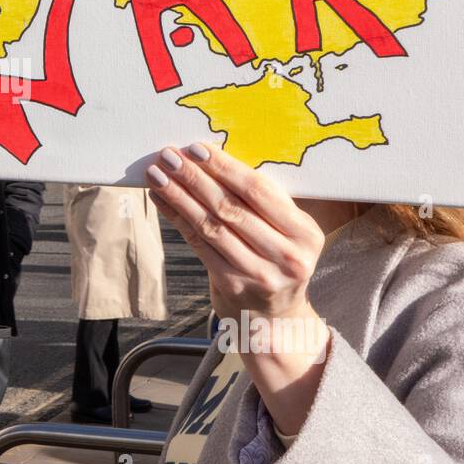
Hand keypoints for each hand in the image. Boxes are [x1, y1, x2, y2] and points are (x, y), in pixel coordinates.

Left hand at [145, 143, 322, 319]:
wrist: (276, 315)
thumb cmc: (277, 255)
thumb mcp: (288, 229)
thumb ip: (265, 200)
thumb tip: (216, 157)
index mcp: (306, 233)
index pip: (259, 192)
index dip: (225, 168)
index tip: (197, 148)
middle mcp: (287, 256)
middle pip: (231, 208)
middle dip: (196, 178)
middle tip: (169, 156)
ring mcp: (258, 274)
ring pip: (211, 226)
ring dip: (179, 197)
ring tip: (158, 174)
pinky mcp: (231, 286)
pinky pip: (199, 244)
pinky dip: (177, 218)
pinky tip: (162, 199)